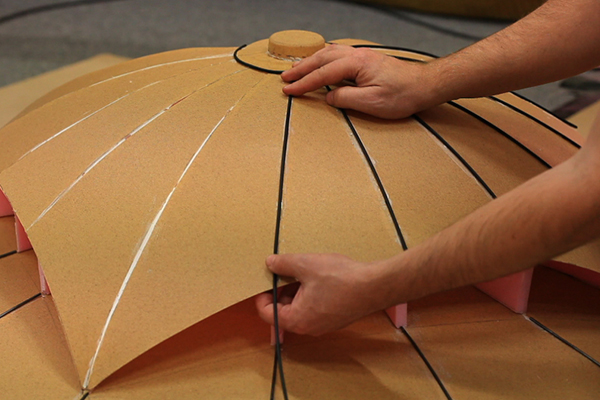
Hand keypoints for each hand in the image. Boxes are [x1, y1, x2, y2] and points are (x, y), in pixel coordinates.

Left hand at [255, 253, 385, 335]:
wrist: (375, 286)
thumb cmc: (341, 278)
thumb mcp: (306, 265)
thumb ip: (284, 264)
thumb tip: (270, 263)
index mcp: (297, 319)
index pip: (266, 313)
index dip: (261, 295)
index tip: (265, 280)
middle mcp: (308, 327)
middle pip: (283, 311)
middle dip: (280, 291)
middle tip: (283, 270)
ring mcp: (323, 325)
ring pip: (299, 308)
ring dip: (296, 291)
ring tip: (302, 270)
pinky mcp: (335, 318)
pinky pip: (314, 308)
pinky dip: (310, 294)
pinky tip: (318, 277)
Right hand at [281, 44, 441, 118]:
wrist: (424, 85)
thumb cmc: (402, 95)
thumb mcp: (371, 102)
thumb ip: (345, 98)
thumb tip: (329, 96)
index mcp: (356, 64)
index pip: (323, 74)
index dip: (304, 84)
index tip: (288, 90)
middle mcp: (357, 55)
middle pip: (322, 59)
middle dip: (302, 69)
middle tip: (285, 78)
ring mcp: (362, 56)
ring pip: (329, 54)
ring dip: (311, 62)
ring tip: (296, 70)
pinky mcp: (367, 60)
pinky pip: (339, 55)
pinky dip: (324, 59)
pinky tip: (321, 63)